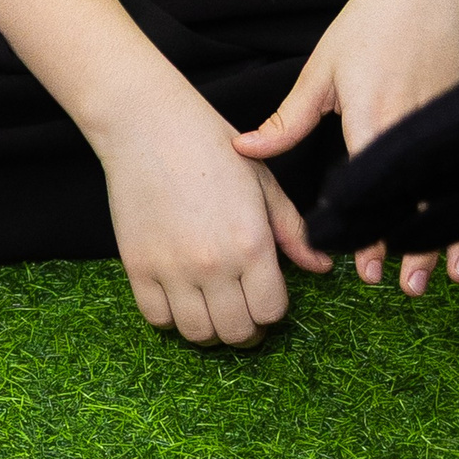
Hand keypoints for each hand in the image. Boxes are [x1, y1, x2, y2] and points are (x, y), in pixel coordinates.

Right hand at [99, 68, 329, 348]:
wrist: (148, 124)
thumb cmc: (210, 146)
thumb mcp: (263, 184)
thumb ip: (293, 232)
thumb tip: (321, 268)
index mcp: (252, 244)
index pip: (271, 311)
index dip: (271, 309)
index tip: (262, 296)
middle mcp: (213, 264)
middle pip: (237, 332)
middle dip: (244, 327)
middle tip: (239, 308)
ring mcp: (172, 268)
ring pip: (197, 334)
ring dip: (208, 327)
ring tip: (209, 305)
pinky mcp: (137, 266)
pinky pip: (157, 318)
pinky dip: (170, 316)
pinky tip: (177, 294)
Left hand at [232, 0, 458, 294]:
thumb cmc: (368, 26)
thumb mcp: (320, 71)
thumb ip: (287, 119)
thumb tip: (241, 148)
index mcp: (372, 119)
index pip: (370, 188)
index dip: (370, 232)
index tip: (367, 267)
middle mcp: (412, 127)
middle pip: (416, 202)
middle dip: (414, 249)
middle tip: (406, 288)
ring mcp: (445, 124)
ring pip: (453, 194)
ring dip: (456, 238)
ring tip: (453, 277)